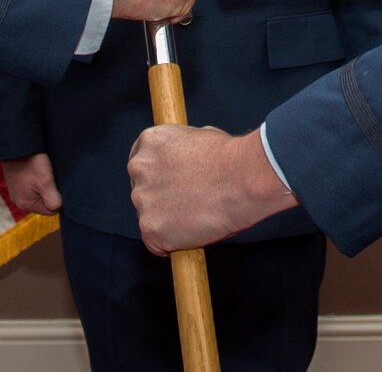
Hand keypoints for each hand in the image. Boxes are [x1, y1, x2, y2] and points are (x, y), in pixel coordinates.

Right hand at [1, 154, 61, 215]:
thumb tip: (60, 208)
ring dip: (47, 184)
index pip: (52, 210)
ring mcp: (19, 191)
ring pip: (42, 192)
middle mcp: (20, 201)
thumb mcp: (45, 183)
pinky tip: (40, 169)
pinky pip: (35, 185)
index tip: (57, 183)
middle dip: (52, 191)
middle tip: (52, 176)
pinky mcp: (20, 182)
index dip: (59, 197)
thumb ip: (54, 201)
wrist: (17, 144)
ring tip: (45, 171)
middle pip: (46, 201)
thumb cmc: (31, 162)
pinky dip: (40, 178)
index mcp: (26, 205)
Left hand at [127, 125, 298, 254]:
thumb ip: (181, 151)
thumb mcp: (201, 137)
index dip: (158, 178)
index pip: (141, 164)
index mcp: (150, 142)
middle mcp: (139, 168)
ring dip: (168, 221)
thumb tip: (185, 161)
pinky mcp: (151, 229)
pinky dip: (173, 244)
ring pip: (150, 218)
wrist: (242, 180)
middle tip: (188, 204)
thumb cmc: (230, 159)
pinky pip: (157, 244)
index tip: (170, 187)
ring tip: (197, 216)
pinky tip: (194, 231)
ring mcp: (143, 200)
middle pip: (143, 191)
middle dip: (161, 200)